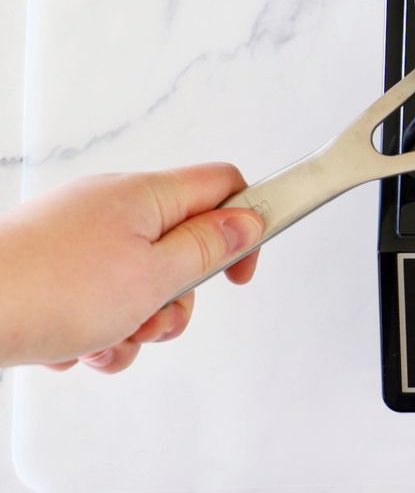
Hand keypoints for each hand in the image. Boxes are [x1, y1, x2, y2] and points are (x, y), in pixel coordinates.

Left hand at [0, 164, 262, 372]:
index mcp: (145, 195)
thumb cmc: (47, 290)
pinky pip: (94, 298)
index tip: (237, 272)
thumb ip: (208, 248)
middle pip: (179, 246)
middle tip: (156, 319)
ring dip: (133, 323)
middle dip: (176, 298)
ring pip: (136, 282)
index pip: (223, 186)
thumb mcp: (154, 277)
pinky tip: (70, 347)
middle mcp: (111, 206)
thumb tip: (247, 220)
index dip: (244, 226)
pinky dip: (93, 329)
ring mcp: (76, 236)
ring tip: (102, 340)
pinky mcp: (48, 266)